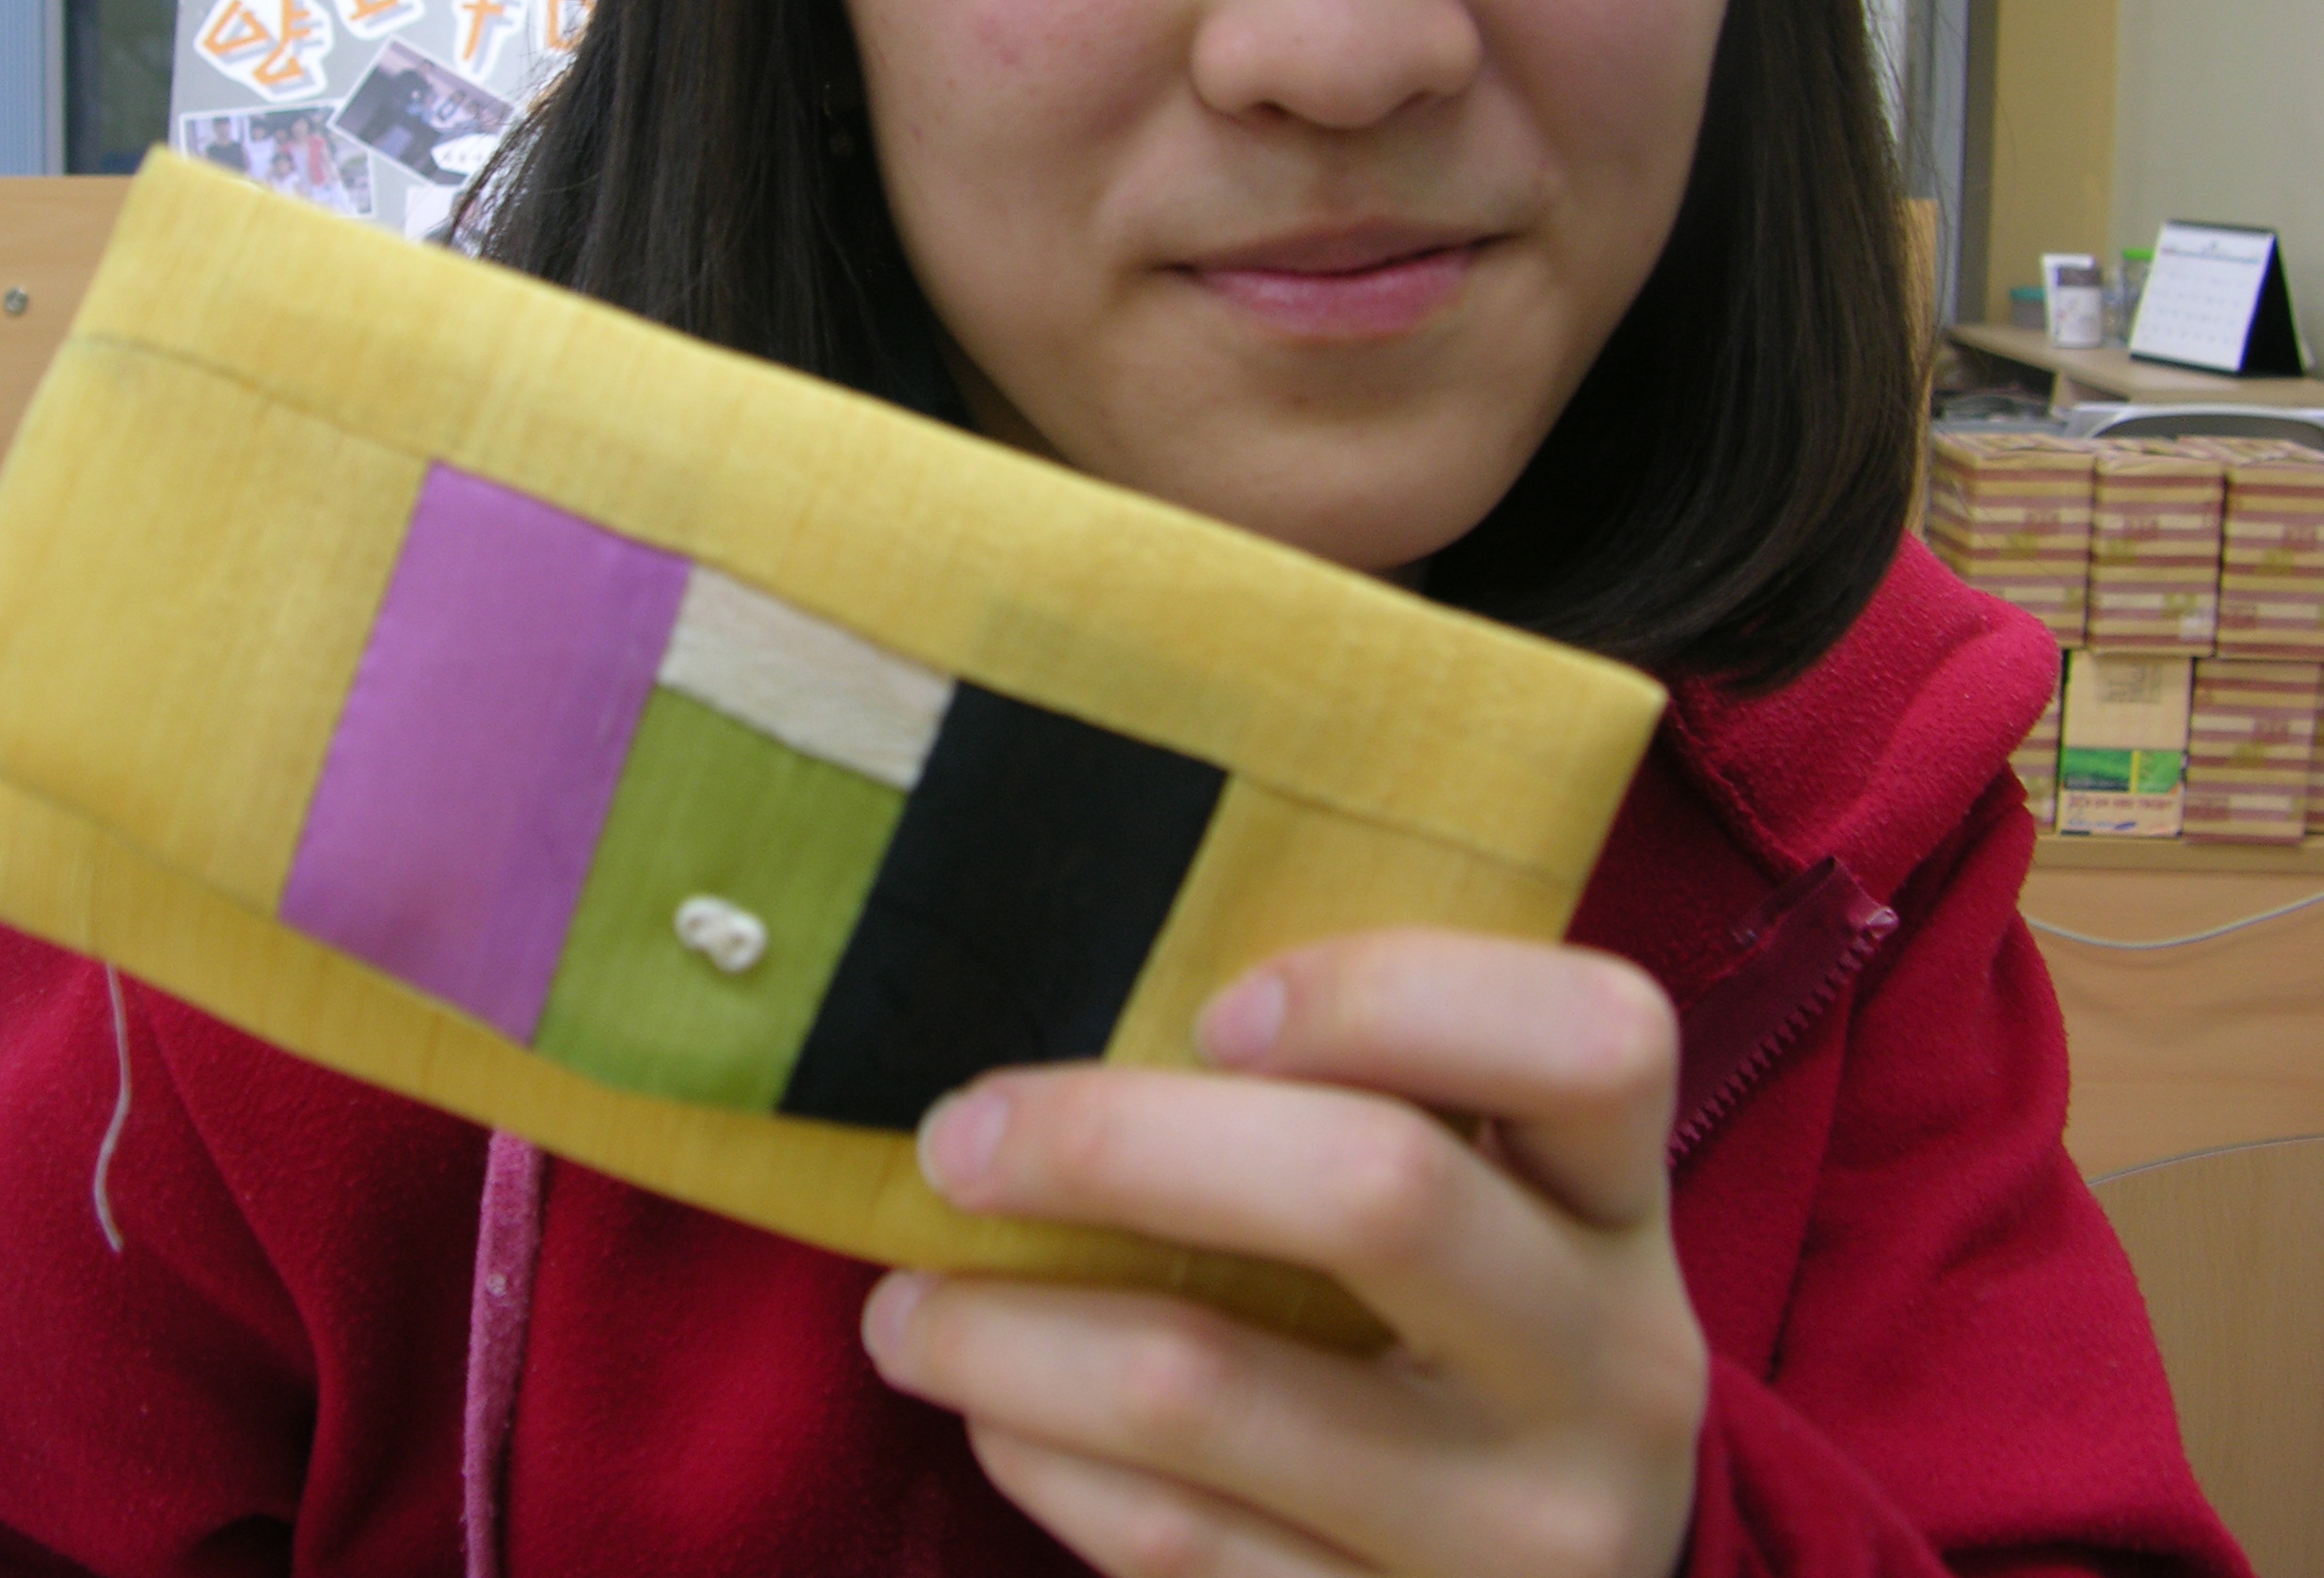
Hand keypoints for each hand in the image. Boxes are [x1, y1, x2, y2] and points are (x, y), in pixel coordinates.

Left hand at [860, 930, 1706, 1576]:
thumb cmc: (1461, 1331)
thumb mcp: (1484, 1207)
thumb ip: (1358, 1097)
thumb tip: (1072, 1001)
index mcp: (1616, 1202)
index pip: (1591, 1038)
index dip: (1392, 996)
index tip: (1213, 1009)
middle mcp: (1605, 1368)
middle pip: (1374, 1190)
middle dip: (1116, 1143)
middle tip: (957, 1139)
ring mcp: (1517, 1537)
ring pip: (1211, 1388)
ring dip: (1008, 1335)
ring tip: (903, 1306)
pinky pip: (1177, 1544)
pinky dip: (1045, 1460)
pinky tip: (993, 1414)